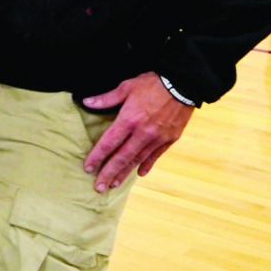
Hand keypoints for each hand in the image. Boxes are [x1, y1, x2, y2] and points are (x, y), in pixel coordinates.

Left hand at [81, 72, 194, 192]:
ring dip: (125, 173)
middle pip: (122, 157)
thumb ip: (106, 98)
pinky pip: (156, 156)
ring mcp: (157, 138)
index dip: (97, 156)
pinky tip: (138, 173)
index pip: (109, 143)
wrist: (183, 84)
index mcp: (129, 119)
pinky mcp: (170, 139)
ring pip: (138, 159)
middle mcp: (142, 132)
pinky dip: (146, 165)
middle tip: (98, 188)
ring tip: (114, 184)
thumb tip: (86, 102)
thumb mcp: (126, 87)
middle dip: (108, 173)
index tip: (88, 168)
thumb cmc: (152, 83)